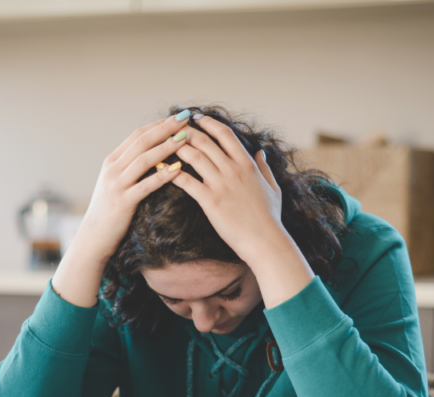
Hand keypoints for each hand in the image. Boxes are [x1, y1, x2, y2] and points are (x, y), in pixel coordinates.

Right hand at [52, 114, 188, 306]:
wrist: (93, 237)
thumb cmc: (110, 211)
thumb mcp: (116, 184)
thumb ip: (129, 168)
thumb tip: (152, 153)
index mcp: (112, 161)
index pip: (137, 135)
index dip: (158, 125)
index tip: (176, 117)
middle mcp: (113, 169)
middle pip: (142, 142)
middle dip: (165, 129)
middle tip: (185, 119)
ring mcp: (116, 184)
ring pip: (144, 159)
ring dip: (166, 147)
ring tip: (185, 138)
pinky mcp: (123, 202)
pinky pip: (146, 185)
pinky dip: (163, 175)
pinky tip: (178, 168)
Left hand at [171, 116, 314, 306]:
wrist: (265, 241)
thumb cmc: (270, 217)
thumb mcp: (273, 187)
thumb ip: (265, 167)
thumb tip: (260, 151)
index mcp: (248, 164)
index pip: (225, 134)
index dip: (209, 123)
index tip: (197, 118)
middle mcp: (233, 170)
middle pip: (205, 141)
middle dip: (187, 131)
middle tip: (174, 127)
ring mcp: (221, 184)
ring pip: (194, 156)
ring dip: (176, 147)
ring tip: (163, 143)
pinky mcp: (210, 200)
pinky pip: (186, 181)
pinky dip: (172, 172)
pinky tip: (161, 168)